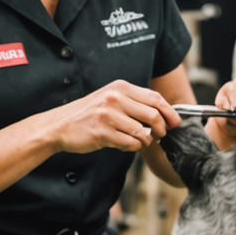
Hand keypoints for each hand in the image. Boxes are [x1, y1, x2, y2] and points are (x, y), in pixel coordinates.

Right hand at [49, 80, 180, 153]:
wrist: (60, 125)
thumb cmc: (89, 113)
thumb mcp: (111, 98)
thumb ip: (134, 102)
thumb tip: (164, 113)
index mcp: (120, 87)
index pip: (155, 98)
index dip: (170, 112)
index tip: (175, 122)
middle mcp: (115, 98)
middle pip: (154, 115)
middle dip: (161, 128)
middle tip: (160, 135)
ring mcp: (108, 115)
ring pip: (143, 132)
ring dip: (146, 141)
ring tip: (140, 141)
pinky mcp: (102, 132)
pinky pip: (130, 144)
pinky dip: (133, 147)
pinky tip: (125, 144)